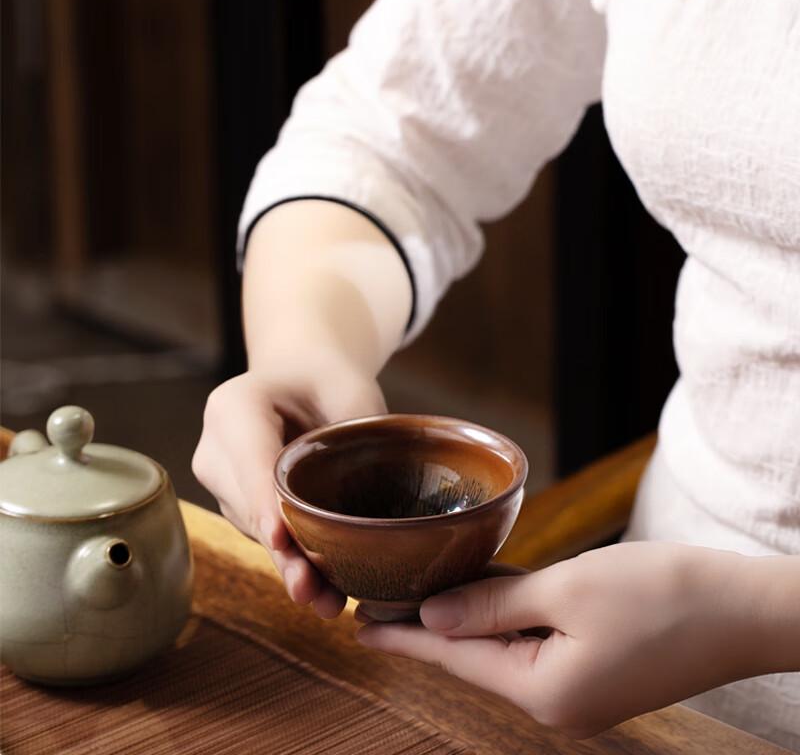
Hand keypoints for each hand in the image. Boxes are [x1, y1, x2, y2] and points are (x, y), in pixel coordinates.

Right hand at [193, 365, 385, 617]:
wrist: (303, 376)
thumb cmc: (329, 379)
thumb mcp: (351, 391)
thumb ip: (359, 437)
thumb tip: (382, 503)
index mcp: (235, 406)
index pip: (249, 460)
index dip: (264, 502)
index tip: (280, 538)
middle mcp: (217, 446)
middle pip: (247, 505)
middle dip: (282, 551)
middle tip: (311, 590)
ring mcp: (223, 479)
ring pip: (254, 529)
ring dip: (289, 564)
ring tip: (328, 600)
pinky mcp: (238, 504)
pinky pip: (264, 533)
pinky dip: (293, 558)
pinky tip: (323, 589)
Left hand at [357, 542, 761, 736]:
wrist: (742, 610)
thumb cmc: (659, 594)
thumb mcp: (565, 590)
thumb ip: (492, 605)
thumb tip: (433, 617)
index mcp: (542, 689)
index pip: (452, 656)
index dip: (404, 636)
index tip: (359, 626)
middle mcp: (556, 700)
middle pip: (475, 654)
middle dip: (430, 624)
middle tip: (383, 600)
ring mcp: (579, 688)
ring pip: (505, 645)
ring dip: (468, 617)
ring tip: (423, 594)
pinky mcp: (597, 668)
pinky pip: (535, 641)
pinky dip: (507, 615)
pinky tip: (487, 591)